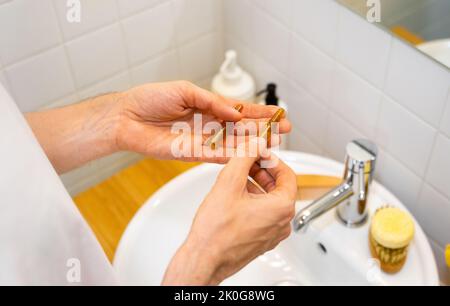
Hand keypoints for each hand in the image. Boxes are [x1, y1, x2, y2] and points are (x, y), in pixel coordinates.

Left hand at [116, 81, 291, 162]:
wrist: (127, 116)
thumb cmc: (152, 98)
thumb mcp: (186, 90)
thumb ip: (212, 102)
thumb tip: (236, 112)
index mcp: (208, 106)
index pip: (240, 110)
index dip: (260, 113)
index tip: (278, 114)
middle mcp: (208, 124)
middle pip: (241, 129)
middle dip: (263, 129)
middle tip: (284, 131)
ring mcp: (202, 140)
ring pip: (233, 143)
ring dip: (253, 143)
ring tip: (273, 143)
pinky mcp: (191, 153)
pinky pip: (216, 155)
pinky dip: (233, 155)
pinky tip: (249, 154)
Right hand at [162, 142, 296, 284]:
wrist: (204, 259)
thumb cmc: (216, 231)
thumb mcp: (229, 182)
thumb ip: (245, 157)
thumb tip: (256, 143)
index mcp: (282, 208)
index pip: (287, 174)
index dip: (271, 160)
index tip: (257, 153)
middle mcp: (282, 223)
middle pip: (278, 187)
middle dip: (261, 172)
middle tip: (245, 163)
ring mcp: (272, 234)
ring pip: (270, 202)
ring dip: (255, 186)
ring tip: (236, 179)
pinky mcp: (261, 241)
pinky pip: (263, 215)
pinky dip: (252, 202)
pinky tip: (234, 198)